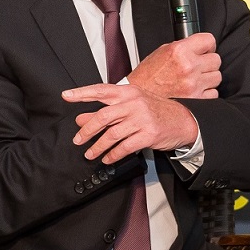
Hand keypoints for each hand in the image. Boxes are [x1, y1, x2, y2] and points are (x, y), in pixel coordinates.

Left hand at [62, 83, 199, 163]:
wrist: (183, 120)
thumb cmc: (156, 111)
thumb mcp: (132, 105)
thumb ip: (107, 111)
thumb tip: (81, 118)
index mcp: (128, 92)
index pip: (100, 90)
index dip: (82, 93)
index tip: (66, 95)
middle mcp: (134, 103)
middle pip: (103, 116)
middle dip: (87, 130)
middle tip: (78, 139)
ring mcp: (142, 119)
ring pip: (112, 134)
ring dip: (97, 147)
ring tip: (90, 153)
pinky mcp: (148, 135)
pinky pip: (124, 147)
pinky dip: (113, 155)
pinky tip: (107, 158)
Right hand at [125, 33, 219, 99]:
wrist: (140, 100)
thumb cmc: (148, 78)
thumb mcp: (162, 52)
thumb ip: (184, 47)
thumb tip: (200, 46)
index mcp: (179, 51)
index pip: (209, 40)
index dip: (207, 45)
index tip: (205, 50)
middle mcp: (188, 66)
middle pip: (216, 60)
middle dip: (208, 63)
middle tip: (198, 67)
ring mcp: (194, 84)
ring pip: (217, 77)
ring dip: (208, 78)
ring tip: (194, 80)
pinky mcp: (197, 100)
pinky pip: (213, 94)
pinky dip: (206, 93)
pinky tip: (194, 91)